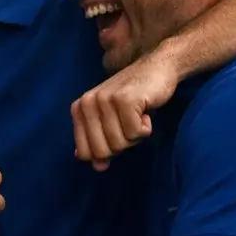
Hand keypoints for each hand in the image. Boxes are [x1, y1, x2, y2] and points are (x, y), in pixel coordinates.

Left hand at [69, 50, 176, 169]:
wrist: (156, 68)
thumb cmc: (132, 97)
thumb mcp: (110, 120)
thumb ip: (100, 142)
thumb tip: (97, 167)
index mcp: (79, 109)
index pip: (84, 152)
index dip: (104, 151)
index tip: (116, 134)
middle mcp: (87, 103)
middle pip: (102, 151)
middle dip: (121, 145)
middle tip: (129, 124)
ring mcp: (105, 100)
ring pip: (119, 143)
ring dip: (135, 135)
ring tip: (137, 116)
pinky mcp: (125, 100)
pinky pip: (135, 133)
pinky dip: (146, 128)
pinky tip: (145, 111)